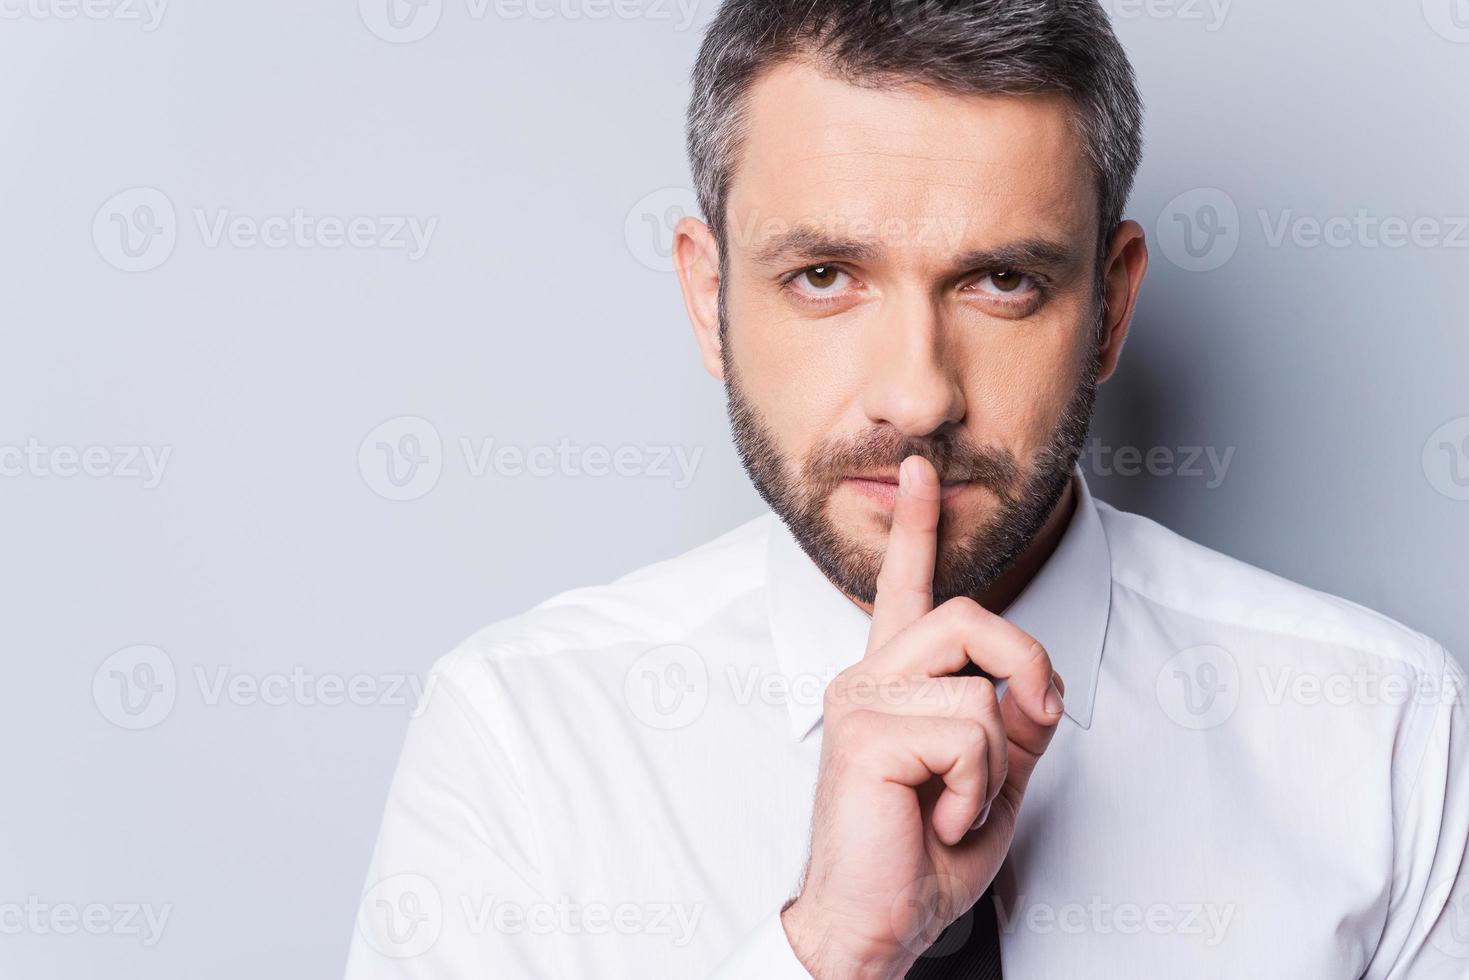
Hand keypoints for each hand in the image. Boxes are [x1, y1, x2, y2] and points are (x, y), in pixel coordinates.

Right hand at [781, 455, 1065, 979]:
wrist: (876, 923)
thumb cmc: (921, 856)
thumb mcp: (993, 781)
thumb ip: (1014, 724)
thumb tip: (1035, 686)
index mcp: (894, 681)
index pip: (906, 590)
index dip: (918, 528)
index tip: (921, 470)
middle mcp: (869, 677)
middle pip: (969, 617)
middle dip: (1025, 667)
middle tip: (1033, 723)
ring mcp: (862, 701)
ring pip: (978, 686)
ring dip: (997, 761)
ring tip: (957, 802)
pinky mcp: (866, 734)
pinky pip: (968, 732)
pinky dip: (979, 788)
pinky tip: (942, 816)